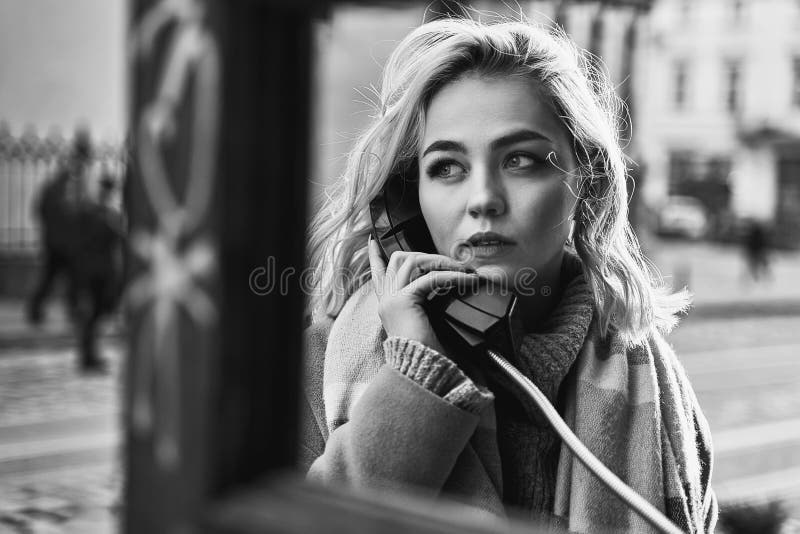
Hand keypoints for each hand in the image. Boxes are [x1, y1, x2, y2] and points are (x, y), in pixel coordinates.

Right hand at [367, 236, 479, 355]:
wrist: (421, 371)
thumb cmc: (427, 354)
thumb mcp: (426, 323)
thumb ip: (428, 304)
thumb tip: (449, 289)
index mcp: (388, 306)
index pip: (378, 274)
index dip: (376, 256)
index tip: (374, 242)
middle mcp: (386, 300)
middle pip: (399, 260)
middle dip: (426, 255)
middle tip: (450, 262)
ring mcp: (392, 299)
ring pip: (411, 262)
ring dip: (439, 261)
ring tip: (460, 270)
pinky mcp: (403, 301)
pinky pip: (430, 279)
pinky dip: (450, 276)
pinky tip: (465, 279)